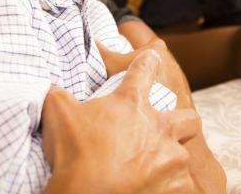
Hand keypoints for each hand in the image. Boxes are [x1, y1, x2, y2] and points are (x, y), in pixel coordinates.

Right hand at [42, 51, 198, 193]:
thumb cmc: (74, 153)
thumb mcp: (58, 113)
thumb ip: (59, 93)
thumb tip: (52, 88)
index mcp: (132, 103)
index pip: (145, 69)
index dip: (148, 62)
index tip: (151, 59)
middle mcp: (159, 127)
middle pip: (188, 118)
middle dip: (182, 122)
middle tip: (164, 131)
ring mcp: (171, 159)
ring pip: (183, 157)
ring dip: (169, 163)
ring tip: (151, 171)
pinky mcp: (176, 187)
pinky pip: (180, 188)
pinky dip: (167, 190)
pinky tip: (151, 190)